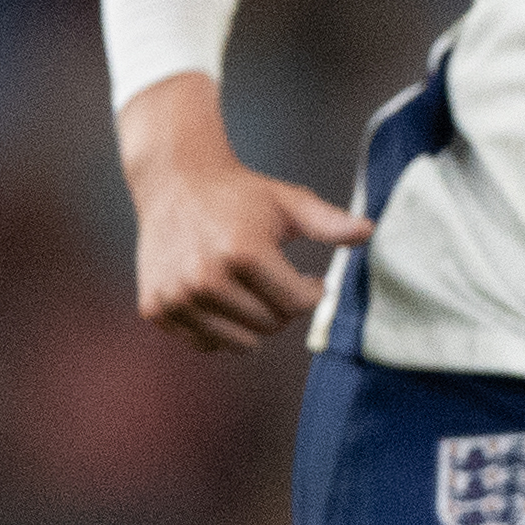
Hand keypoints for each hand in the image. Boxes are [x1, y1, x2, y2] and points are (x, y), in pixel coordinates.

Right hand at [117, 75, 369, 350]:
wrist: (174, 181)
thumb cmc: (239, 194)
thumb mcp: (289, 202)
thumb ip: (330, 222)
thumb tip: (369, 231)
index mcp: (242, 252)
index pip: (297, 304)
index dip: (312, 293)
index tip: (312, 280)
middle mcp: (205, 279)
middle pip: (270, 326)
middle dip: (282, 307)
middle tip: (275, 280)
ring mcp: (176, 297)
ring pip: (241, 343)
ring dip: (253, 322)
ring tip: (249, 288)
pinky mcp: (155, 309)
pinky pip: (207, 343)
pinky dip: (220, 328)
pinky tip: (219, 295)